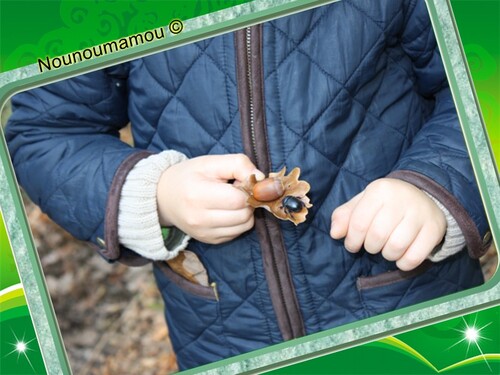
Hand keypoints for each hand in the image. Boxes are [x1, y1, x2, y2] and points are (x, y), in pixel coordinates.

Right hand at [157, 154, 262, 243]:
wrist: (163, 197)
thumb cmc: (189, 176)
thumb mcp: (211, 162)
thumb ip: (239, 164)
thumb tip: (261, 178)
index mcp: (198, 195)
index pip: (239, 199)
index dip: (247, 188)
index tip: (240, 180)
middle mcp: (200, 219)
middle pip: (244, 214)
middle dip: (248, 200)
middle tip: (236, 190)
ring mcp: (205, 233)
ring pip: (245, 225)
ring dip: (245, 211)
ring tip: (231, 200)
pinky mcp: (210, 241)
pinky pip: (237, 233)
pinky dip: (238, 221)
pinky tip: (226, 210)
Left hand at [330, 178, 445, 270]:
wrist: (423, 196)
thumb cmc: (385, 203)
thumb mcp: (362, 203)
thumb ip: (344, 216)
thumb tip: (335, 233)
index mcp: (380, 190)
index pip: (359, 223)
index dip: (352, 240)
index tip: (353, 244)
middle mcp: (402, 199)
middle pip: (377, 237)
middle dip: (370, 247)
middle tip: (372, 245)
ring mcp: (420, 214)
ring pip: (396, 248)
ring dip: (387, 255)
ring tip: (386, 248)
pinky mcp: (434, 229)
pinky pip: (415, 257)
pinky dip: (404, 263)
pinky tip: (401, 257)